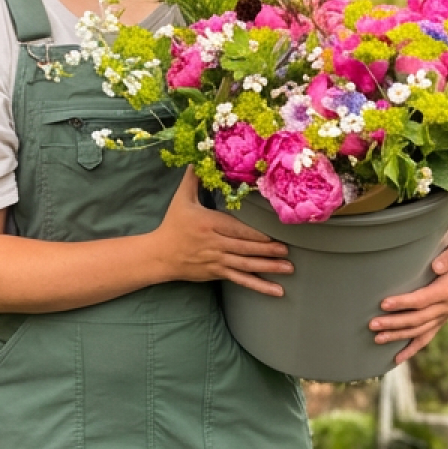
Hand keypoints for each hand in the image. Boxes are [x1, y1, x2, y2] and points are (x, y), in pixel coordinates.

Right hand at [155, 168, 293, 294]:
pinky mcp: (217, 273)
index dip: (254, 234)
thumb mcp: (181, 199)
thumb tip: (199, 158)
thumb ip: (193, 179)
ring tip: (288, 268)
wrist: (159, 255)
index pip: (235, 230)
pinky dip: (259, 285)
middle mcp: (214, 244)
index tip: (272, 236)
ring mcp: (217, 261)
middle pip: (244, 249)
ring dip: (268, 268)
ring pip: (245, 266)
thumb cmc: (173, 225)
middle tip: (287, 252)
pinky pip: (241, 280)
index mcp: (209, 224)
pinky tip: (276, 290)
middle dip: (266, 251)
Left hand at [367, 223, 447, 361]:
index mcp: (447, 290)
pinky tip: (396, 359)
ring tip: (376, 338)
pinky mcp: (439, 320)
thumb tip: (437, 265)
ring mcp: (442, 316)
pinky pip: (425, 338)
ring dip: (397, 336)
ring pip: (418, 331)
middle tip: (372, 324)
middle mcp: (445, 307)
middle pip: (417, 319)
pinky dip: (411, 349)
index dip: (404, 303)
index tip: (384, 303)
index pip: (423, 300)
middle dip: (394, 323)